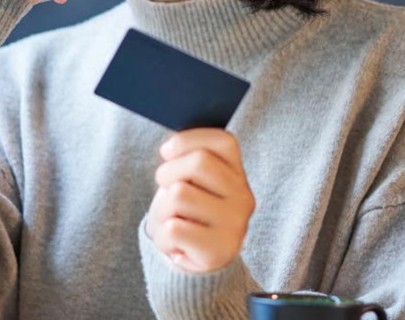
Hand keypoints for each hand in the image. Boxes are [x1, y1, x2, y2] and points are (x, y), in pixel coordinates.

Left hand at [145, 128, 254, 272]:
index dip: (186, 140)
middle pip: (199, 162)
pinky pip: (173, 229)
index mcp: (238, 174)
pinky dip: (162, 237)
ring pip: (179, 194)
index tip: (167, 153)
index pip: (223, 141)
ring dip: (161, 209)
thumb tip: (170, 149)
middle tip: (165, 191)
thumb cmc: (189, 212)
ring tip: (172, 221)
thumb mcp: (191, 181)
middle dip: (167, 173)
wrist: (200, 263)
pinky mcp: (218, 250)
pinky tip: (175, 244)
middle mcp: (243, 197)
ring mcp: (234, 225)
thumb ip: (187, 160)